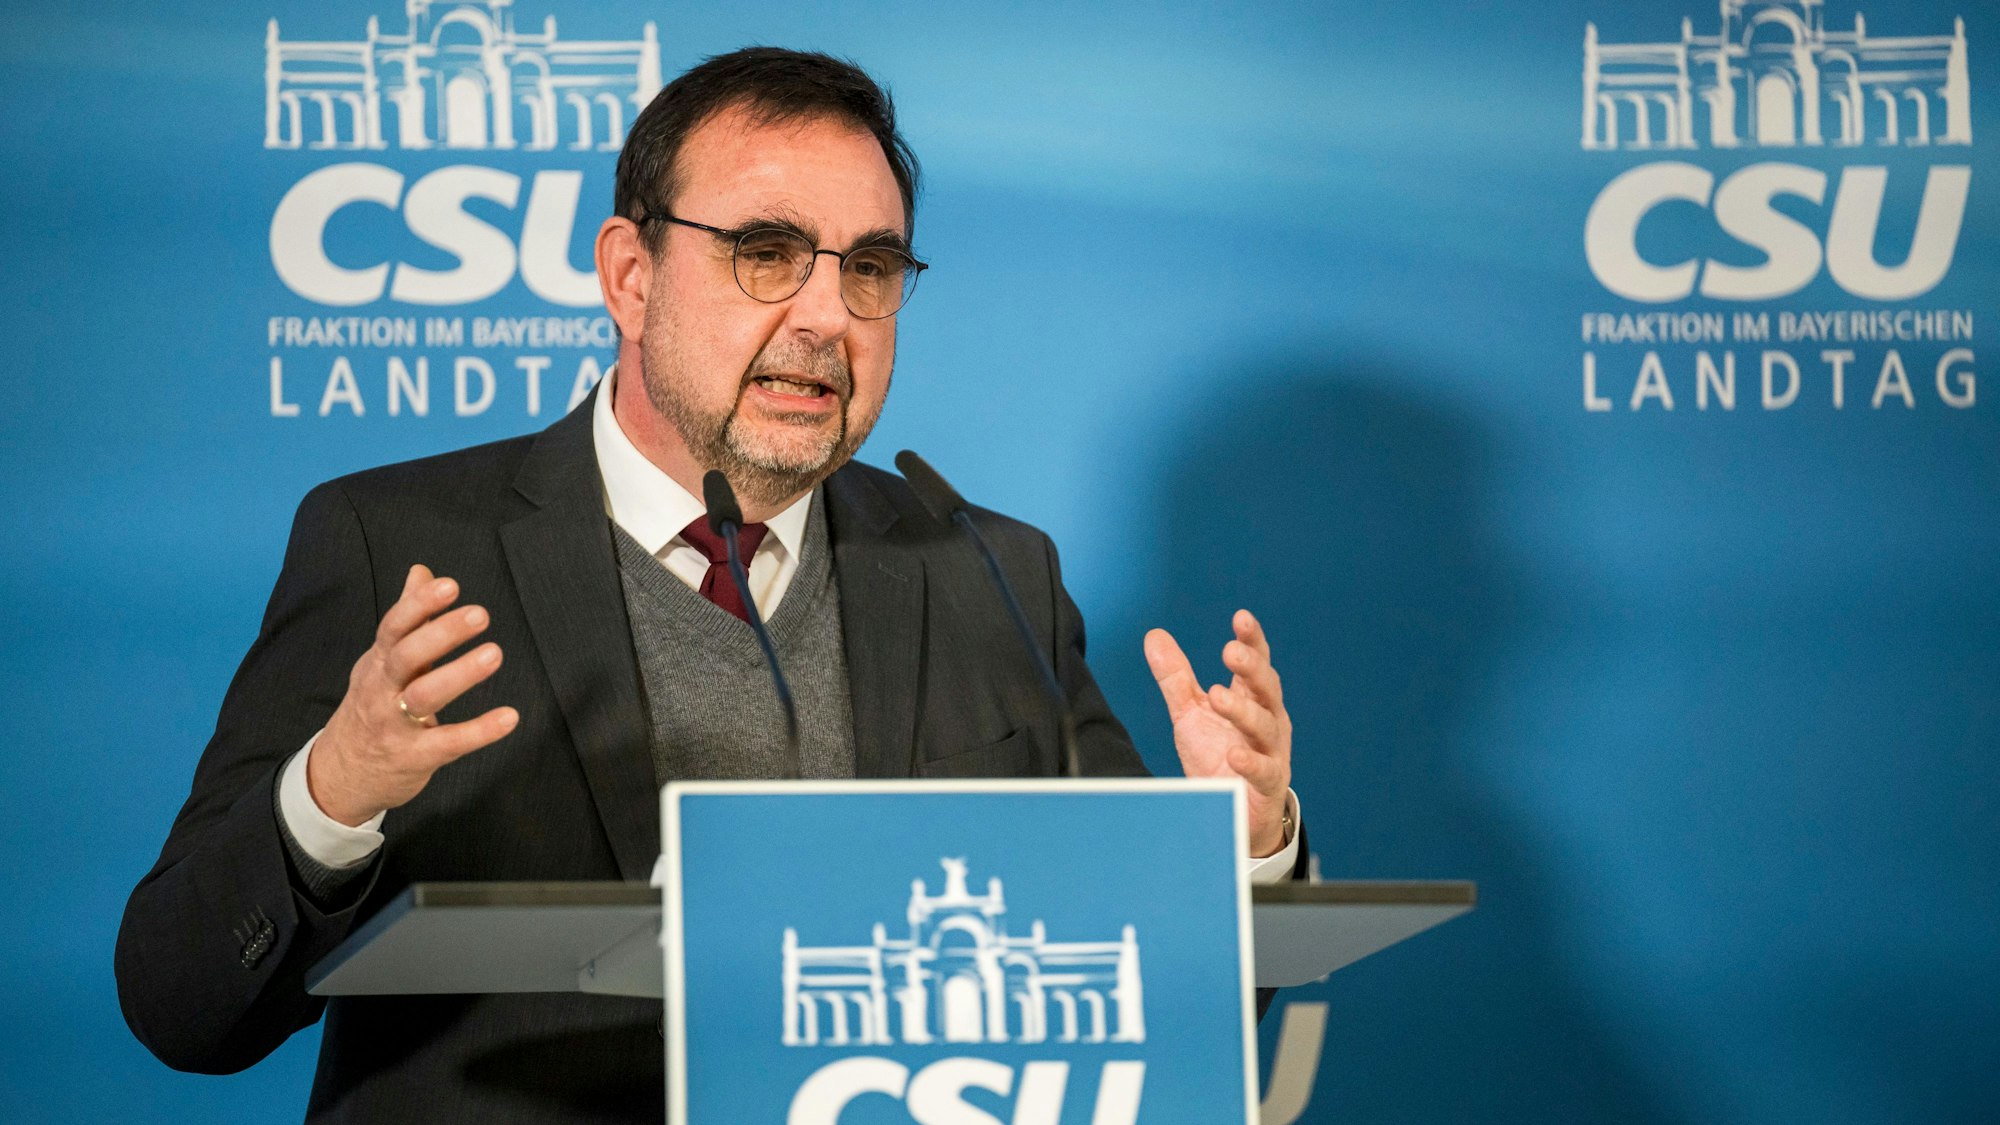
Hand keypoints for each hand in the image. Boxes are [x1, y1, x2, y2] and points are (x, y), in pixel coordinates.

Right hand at [308, 565, 518, 825]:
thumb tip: (422, 570)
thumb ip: (408, 616)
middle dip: (441, 633)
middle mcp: (382, 689)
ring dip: (459, 674)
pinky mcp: (414, 757)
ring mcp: (395, 724)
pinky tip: (510, 717)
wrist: (339, 774)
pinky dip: (479, 731)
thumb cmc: (372, 706)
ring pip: (424, 696)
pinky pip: (447, 742)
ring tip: (494, 654)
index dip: (420, 605)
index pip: (394, 626)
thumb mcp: (383, 660)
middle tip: (481, 614)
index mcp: (379, 661)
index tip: (450, 585)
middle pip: (407, 656)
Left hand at [1144, 610, 1292, 856]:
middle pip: (1267, 688)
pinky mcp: (1267, 784)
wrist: (1233, 814)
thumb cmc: (1217, 757)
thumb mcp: (1192, 713)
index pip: (1256, 664)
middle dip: (1252, 668)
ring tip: (1218, 696)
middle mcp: (1268, 721)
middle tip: (1230, 651)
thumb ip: (1176, 678)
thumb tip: (1154, 635)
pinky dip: (1251, 762)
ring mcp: (1271, 752)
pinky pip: (1264, 771)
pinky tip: (1233, 755)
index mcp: (1252, 699)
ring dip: (1244, 711)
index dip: (1252, 641)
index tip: (1241, 618)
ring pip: (1266, 726)